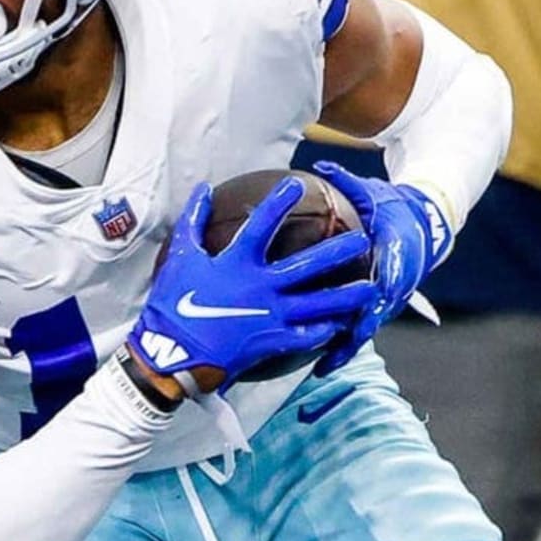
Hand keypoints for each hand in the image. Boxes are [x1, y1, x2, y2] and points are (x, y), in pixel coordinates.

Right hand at [130, 178, 374, 393]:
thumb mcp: (181, 258)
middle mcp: (260, 286)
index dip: (278, 202)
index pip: (261, 224)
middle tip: (363, 239)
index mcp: (237, 263)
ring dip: (346, 295)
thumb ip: (193, 221)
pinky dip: (325, 330)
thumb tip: (202, 189)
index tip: (295, 185)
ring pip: (318, 303)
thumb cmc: (171, 304)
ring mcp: (269, 315)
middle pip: (308, 264)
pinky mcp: (271, 341)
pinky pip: (306, 336)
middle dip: (338, 250)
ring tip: (371, 288)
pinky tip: (342, 326)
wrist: (169, 356)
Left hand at [310, 161, 452, 375]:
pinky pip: (362, 328)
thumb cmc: (391, 206)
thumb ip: (346, 181)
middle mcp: (396, 280)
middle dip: (359, 329)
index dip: (384, 284)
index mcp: (396, 251)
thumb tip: (319, 164)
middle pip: (379, 309)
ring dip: (348, 346)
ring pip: (369, 325)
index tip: (372, 293)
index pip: (393, 270)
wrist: (421, 226)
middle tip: (335, 343)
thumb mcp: (371, 192)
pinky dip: (344, 344)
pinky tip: (320, 362)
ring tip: (322, 366)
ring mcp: (390, 297)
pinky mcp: (381, 306)